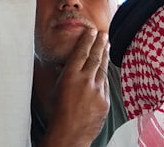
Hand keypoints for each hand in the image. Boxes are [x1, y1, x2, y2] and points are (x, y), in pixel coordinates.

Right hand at [42, 27, 110, 146]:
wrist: (69, 133)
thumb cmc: (57, 112)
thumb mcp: (55, 88)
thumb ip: (64, 74)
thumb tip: (66, 63)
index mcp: (70, 76)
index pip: (81, 52)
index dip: (87, 40)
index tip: (91, 31)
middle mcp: (85, 81)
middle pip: (95, 57)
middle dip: (100, 43)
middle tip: (103, 34)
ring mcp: (97, 91)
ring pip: (103, 69)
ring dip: (105, 56)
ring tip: (107, 46)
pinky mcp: (105, 101)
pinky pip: (105, 85)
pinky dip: (104, 76)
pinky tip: (105, 71)